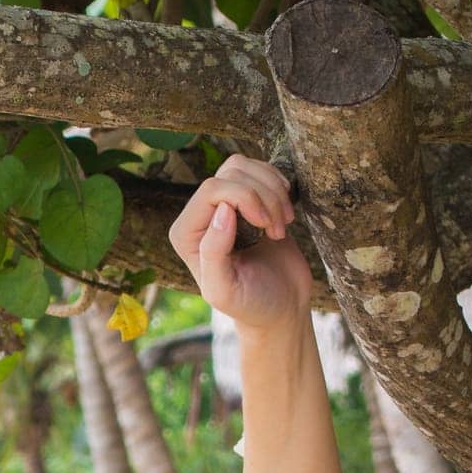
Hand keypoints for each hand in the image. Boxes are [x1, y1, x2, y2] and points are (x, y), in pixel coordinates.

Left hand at [168, 154, 313, 334]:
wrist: (280, 305)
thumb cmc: (250, 304)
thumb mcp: (224, 290)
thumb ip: (214, 252)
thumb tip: (222, 210)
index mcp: (185, 234)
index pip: (212, 189)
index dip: (245, 197)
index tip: (266, 225)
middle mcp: (200, 216)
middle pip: (231, 172)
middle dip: (263, 196)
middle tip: (277, 229)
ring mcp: (225, 205)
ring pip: (245, 166)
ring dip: (273, 190)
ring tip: (282, 224)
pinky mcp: (250, 201)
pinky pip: (261, 171)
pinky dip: (280, 187)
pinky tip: (286, 215)